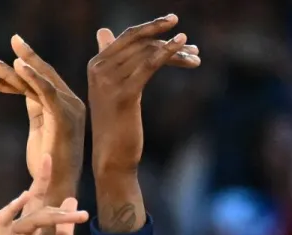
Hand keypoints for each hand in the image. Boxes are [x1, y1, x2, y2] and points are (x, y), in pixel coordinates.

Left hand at [0, 37, 86, 206]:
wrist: (56, 191)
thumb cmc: (47, 168)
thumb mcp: (39, 133)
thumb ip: (37, 111)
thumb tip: (25, 92)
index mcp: (62, 106)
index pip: (37, 83)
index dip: (16, 72)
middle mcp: (69, 103)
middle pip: (39, 76)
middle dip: (16, 61)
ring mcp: (69, 108)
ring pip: (38, 80)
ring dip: (12, 69)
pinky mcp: (64, 116)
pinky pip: (47, 90)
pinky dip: (33, 76)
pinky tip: (17, 67)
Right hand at [0, 169, 88, 234]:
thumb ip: (65, 227)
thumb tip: (70, 199)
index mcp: (35, 229)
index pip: (38, 199)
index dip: (42, 179)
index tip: (49, 157)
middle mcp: (22, 231)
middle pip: (33, 202)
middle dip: (46, 186)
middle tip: (72, 198)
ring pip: (30, 215)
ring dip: (52, 215)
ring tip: (70, 218)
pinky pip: (3, 223)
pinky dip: (10, 210)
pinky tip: (21, 201)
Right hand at [88, 15, 199, 177]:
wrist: (111, 156)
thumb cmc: (115, 122)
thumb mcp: (110, 87)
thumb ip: (110, 59)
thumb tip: (103, 31)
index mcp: (95, 65)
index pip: (128, 37)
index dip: (152, 27)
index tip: (173, 21)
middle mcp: (99, 71)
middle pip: (141, 43)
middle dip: (167, 40)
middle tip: (192, 44)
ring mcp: (109, 83)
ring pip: (149, 53)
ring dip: (177, 51)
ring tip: (195, 55)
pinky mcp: (124, 95)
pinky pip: (150, 65)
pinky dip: (170, 53)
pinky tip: (186, 49)